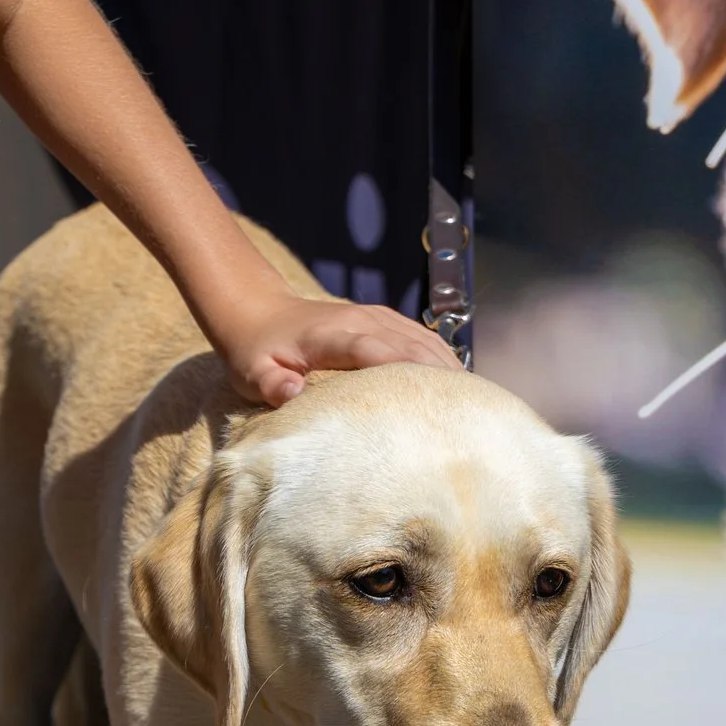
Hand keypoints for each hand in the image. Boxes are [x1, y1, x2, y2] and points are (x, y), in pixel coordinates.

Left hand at [212, 283, 466, 406]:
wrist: (257, 310)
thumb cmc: (255, 350)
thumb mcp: (251, 371)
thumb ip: (270, 383)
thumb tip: (292, 391)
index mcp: (334, 334)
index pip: (380, 350)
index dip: (410, 371)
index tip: (439, 398)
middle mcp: (362, 320)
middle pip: (413, 346)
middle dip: (442, 378)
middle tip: (470, 415)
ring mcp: (376, 317)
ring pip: (424, 341)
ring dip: (448, 371)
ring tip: (473, 407)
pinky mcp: (383, 321)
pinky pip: (421, 339)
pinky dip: (441, 362)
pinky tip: (456, 389)